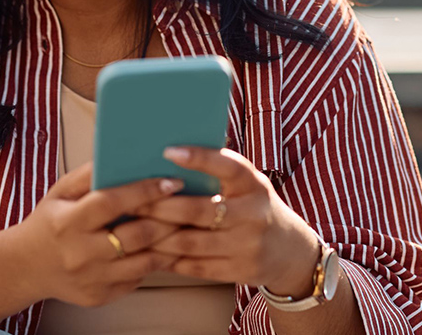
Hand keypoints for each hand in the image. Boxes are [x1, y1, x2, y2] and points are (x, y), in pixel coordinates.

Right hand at [15, 162, 183, 306]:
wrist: (26, 266)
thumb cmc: (49, 221)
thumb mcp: (60, 192)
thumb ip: (89, 174)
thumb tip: (123, 155)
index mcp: (67, 222)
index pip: (113, 203)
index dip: (145, 191)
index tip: (172, 181)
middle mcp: (79, 254)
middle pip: (136, 235)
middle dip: (168, 218)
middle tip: (189, 204)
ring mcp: (91, 279)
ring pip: (143, 262)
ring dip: (168, 243)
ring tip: (184, 226)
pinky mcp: (100, 296)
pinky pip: (136, 279)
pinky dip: (153, 263)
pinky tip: (165, 248)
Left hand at [139, 147, 320, 296]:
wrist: (290, 250)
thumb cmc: (254, 206)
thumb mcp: (247, 183)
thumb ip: (217, 171)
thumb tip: (167, 155)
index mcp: (253, 183)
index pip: (227, 165)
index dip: (199, 158)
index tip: (168, 151)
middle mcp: (253, 213)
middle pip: (198, 210)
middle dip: (159, 207)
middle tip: (131, 201)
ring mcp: (247, 245)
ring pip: (191, 242)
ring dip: (157, 236)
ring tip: (131, 229)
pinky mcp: (239, 271)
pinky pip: (195, 266)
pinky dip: (168, 259)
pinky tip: (149, 252)